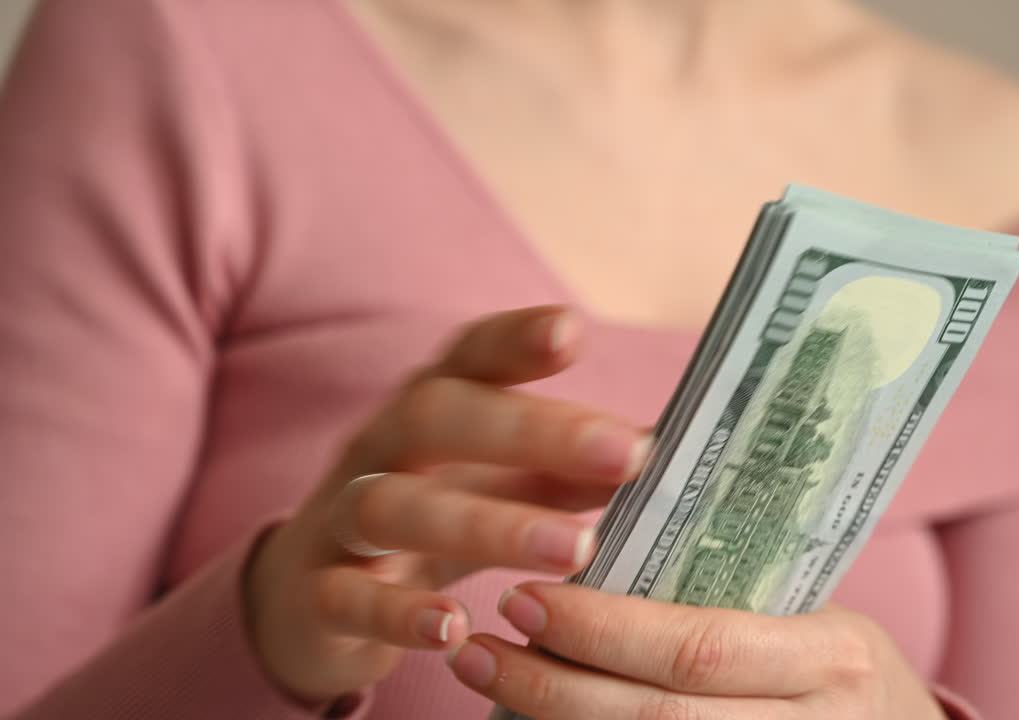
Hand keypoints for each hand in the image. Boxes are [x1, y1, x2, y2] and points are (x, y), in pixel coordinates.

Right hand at [243, 306, 649, 705]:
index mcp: (428, 409)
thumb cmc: (433, 518)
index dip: (514, 340)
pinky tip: (454, 629)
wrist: (309, 592)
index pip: (467, 358)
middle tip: (625, 456)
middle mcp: (379, 449)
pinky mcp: (318, 593)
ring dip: (488, 525)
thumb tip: (659, 454)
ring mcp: (341, 519)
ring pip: (397, 507)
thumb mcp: (498, 487)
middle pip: (436, 417)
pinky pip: (350, 597)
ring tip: (575, 548)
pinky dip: (398, 613)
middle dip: (529, 431)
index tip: (572, 330)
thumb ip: (567, 471)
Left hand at [450, 582, 948, 719]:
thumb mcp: (813, 617)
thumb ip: (728, 598)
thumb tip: (597, 558)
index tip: (524, 598)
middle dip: (555, 686)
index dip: (601, 631)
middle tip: (479, 648)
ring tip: (489, 684)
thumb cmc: (844, 668)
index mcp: (832, 658)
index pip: (698, 648)